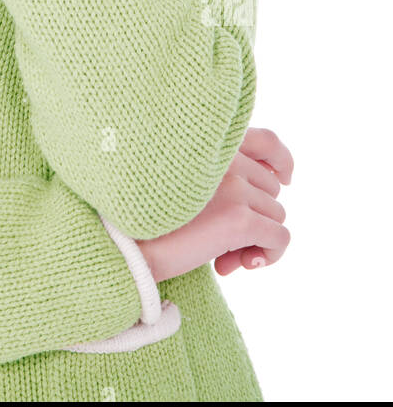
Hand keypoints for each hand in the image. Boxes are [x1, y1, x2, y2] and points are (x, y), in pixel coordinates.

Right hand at [135, 127, 293, 282]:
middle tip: (221, 244)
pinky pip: (279, 239)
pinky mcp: (239, 219)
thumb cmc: (144, 218)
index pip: (267, 141)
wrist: (122, 243)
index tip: (283, 179)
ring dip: (253, 242)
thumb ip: (215, 177)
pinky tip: (233, 265)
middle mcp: (225, 157)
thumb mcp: (180, 183)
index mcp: (209, 143)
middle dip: (254, 218)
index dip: (281, 161)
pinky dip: (268, 256)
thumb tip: (260, 199)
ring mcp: (235, 187)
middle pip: (271, 190)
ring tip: (219, 257)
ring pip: (275, 216)